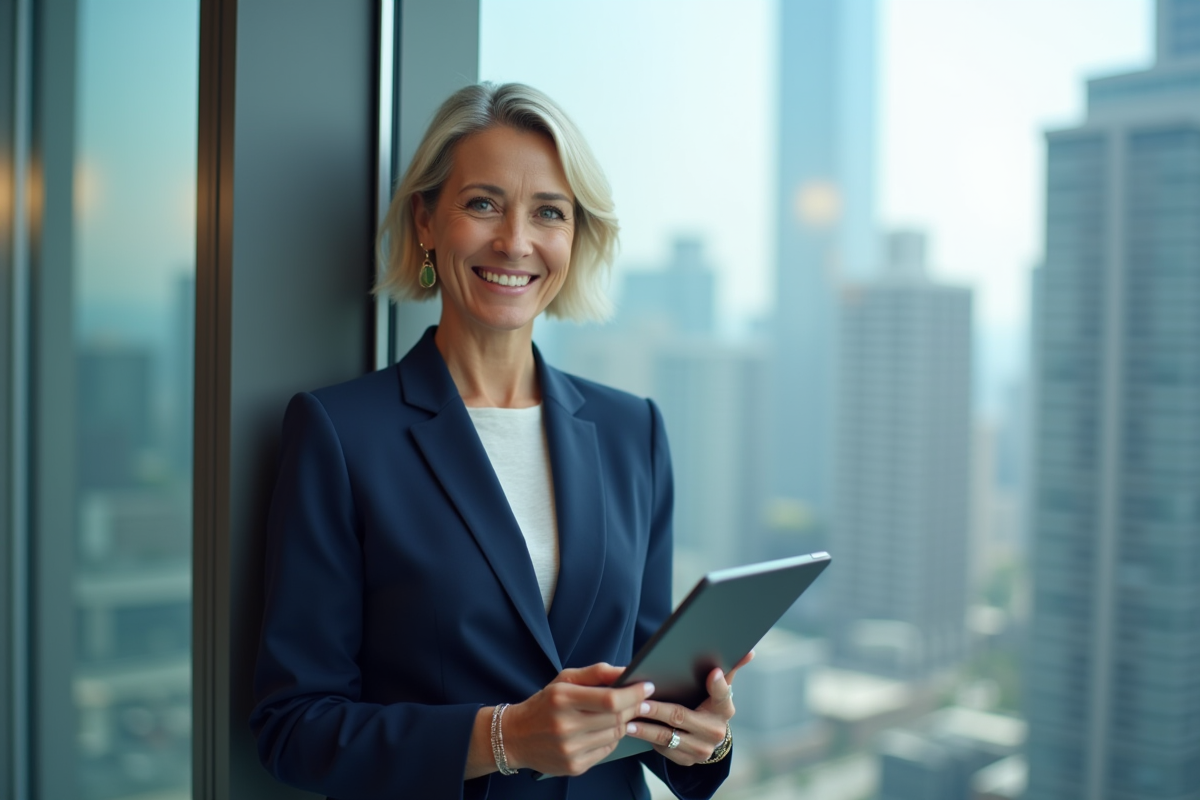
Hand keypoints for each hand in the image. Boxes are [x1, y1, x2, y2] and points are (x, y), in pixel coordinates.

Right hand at [501, 663, 655, 776]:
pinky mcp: (574, 766)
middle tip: (640, 699)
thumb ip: (596, 672)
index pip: (610, 699)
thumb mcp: (564, 680)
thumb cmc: (544, 704)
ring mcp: (570, 749)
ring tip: (618, 713)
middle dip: (633, 706)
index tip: (647, 686)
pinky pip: (607, 750)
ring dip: (624, 722)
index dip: (634, 694)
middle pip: (617, 718)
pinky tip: (601, 730)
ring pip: (615, 734)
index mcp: (562, 699)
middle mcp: (565, 726)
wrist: (514, 737)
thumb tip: (627, 670)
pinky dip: (611, 738)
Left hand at [624, 650, 752, 765]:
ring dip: (645, 728)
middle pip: (681, 717)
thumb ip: (729, 669)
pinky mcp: (686, 760)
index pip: (722, 694)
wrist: (709, 738)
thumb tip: (750, 651)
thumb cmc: (709, 704)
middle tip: (640, 701)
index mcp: (724, 708)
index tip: (713, 672)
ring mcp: (701, 749)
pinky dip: (646, 739)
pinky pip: (662, 750)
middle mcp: (715, 731)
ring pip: (667, 737)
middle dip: (658, 710)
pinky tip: (631, 730)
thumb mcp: (719, 689)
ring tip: (628, 717)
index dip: (718, 684)